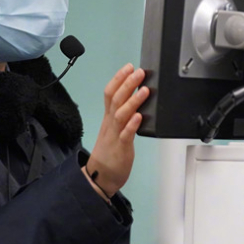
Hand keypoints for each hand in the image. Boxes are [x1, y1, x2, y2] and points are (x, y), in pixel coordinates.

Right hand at [85, 64, 149, 198]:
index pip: (110, 93)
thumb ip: (123, 114)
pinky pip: (126, 135)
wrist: (100, 177)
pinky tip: (139, 117)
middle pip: (116, 99)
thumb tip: (136, 98)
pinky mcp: (121, 148)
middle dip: (127, 84)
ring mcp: (115, 135)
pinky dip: (132, 125)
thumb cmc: (110, 152)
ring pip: (121, 114)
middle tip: (139, 72)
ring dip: (133, 101)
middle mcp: (110, 123)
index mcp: (109, 118)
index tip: (129, 66)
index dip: (118, 79)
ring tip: (144, 90)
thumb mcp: (114, 129)